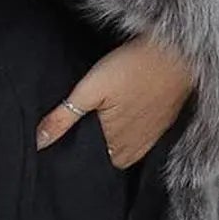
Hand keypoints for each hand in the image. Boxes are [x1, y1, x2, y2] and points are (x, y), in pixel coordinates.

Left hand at [34, 35, 195, 168]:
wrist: (179, 55)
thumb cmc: (133, 67)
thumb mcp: (91, 88)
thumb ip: (64, 117)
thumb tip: (39, 142)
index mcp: (113, 144)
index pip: (88, 164)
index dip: (74, 155)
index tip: (60, 147)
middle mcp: (132, 148)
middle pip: (105, 160)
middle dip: (90, 152)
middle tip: (75, 135)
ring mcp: (149, 140)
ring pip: (122, 155)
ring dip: (109, 147)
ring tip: (95, 130)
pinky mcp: (161, 128)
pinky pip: (139, 145)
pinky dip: (126, 140)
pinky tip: (119, 124)